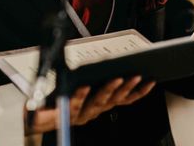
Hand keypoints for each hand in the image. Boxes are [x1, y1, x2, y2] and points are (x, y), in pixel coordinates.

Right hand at [27, 78, 154, 132]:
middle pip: (99, 101)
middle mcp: (87, 112)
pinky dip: (138, 92)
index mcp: (71, 110)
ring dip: (126, 88)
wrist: (53, 116)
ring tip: (135, 76)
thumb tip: (55, 86)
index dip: (79, 96)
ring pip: (115, 100)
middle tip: (118, 78)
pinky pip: (127, 100)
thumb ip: (52, 98)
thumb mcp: (45, 102)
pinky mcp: (109, 104)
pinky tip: (148, 83)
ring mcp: (100, 108)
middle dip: (110, 89)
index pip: (75, 104)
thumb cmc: (51, 104)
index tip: (83, 86)